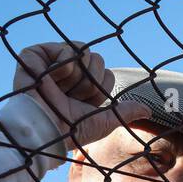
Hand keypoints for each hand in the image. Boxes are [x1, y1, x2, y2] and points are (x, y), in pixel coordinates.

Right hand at [13, 41, 148, 146]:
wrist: (47, 132)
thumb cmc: (71, 132)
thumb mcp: (103, 122)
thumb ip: (125, 112)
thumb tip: (148, 110)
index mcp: (82, 84)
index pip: (106, 73)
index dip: (100, 90)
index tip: (84, 105)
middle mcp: (68, 70)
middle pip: (97, 59)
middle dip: (90, 83)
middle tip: (71, 97)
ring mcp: (50, 60)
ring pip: (83, 51)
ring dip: (77, 77)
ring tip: (59, 90)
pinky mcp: (34, 56)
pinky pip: (64, 49)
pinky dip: (63, 67)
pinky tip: (48, 80)